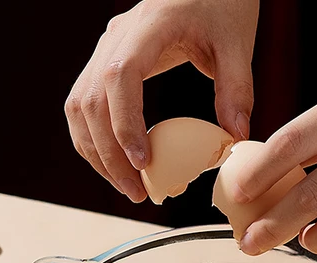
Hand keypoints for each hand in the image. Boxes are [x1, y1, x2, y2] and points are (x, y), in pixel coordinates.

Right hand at [65, 0, 258, 202]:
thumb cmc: (220, 2)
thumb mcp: (237, 43)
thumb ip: (237, 89)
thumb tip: (235, 138)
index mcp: (147, 27)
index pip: (119, 78)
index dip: (125, 124)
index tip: (142, 163)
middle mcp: (115, 38)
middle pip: (91, 101)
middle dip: (109, 154)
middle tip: (136, 191)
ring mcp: (104, 50)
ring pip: (79, 108)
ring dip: (96, 152)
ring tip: (125, 185)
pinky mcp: (103, 63)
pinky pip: (84, 106)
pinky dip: (93, 139)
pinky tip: (115, 163)